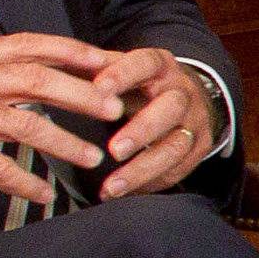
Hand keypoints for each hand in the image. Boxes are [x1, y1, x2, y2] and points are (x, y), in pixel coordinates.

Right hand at [0, 34, 124, 205]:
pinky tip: (45, 195)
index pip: (32, 45)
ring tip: (93, 158)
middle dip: (82, 93)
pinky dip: (26, 182)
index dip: (74, 52)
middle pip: (36, 80)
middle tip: (116, 109)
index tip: (111, 62)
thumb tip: (51, 69)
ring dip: (64, 143)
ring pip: (24, 125)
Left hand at [93, 46, 216, 198]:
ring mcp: (195, 121)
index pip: (145, 64)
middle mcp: (182, 91)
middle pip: (169, 109)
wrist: (189, 96)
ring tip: (112, 187)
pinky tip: (126, 193)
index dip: (123, 75)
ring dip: (143, 169)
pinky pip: (180, 169)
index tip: (99, 88)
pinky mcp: (200, 146)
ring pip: (176, 146)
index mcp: (161, 65)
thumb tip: (58, 66)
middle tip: (113, 150)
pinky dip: (152, 183)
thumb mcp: (124, 67)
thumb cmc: (144, 83)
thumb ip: (96, 67)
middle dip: (141, 131)